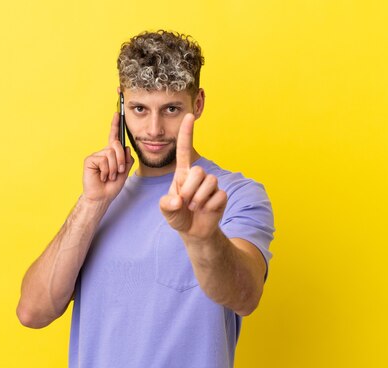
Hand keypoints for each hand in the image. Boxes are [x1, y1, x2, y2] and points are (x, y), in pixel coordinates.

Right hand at [82, 113, 134, 202]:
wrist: (102, 197)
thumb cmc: (112, 186)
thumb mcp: (125, 172)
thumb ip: (127, 159)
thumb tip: (126, 147)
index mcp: (112, 154)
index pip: (114, 137)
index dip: (115, 125)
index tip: (117, 114)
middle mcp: (103, 152)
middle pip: (116, 145)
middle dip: (121, 159)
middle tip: (119, 171)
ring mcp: (96, 155)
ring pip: (111, 153)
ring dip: (114, 168)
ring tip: (110, 176)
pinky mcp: (90, 160)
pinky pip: (103, 160)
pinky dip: (106, 170)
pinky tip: (102, 177)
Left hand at [159, 113, 226, 239]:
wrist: (193, 231)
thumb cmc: (178, 215)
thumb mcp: (166, 210)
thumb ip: (166, 205)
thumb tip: (178, 200)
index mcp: (183, 174)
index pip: (184, 150)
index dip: (186, 133)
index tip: (188, 116)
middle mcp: (198, 176)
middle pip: (198, 171)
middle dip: (189, 189)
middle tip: (186, 203)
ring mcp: (211, 185)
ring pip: (209, 182)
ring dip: (198, 199)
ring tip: (194, 208)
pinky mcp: (221, 195)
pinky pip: (217, 196)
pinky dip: (208, 207)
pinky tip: (205, 211)